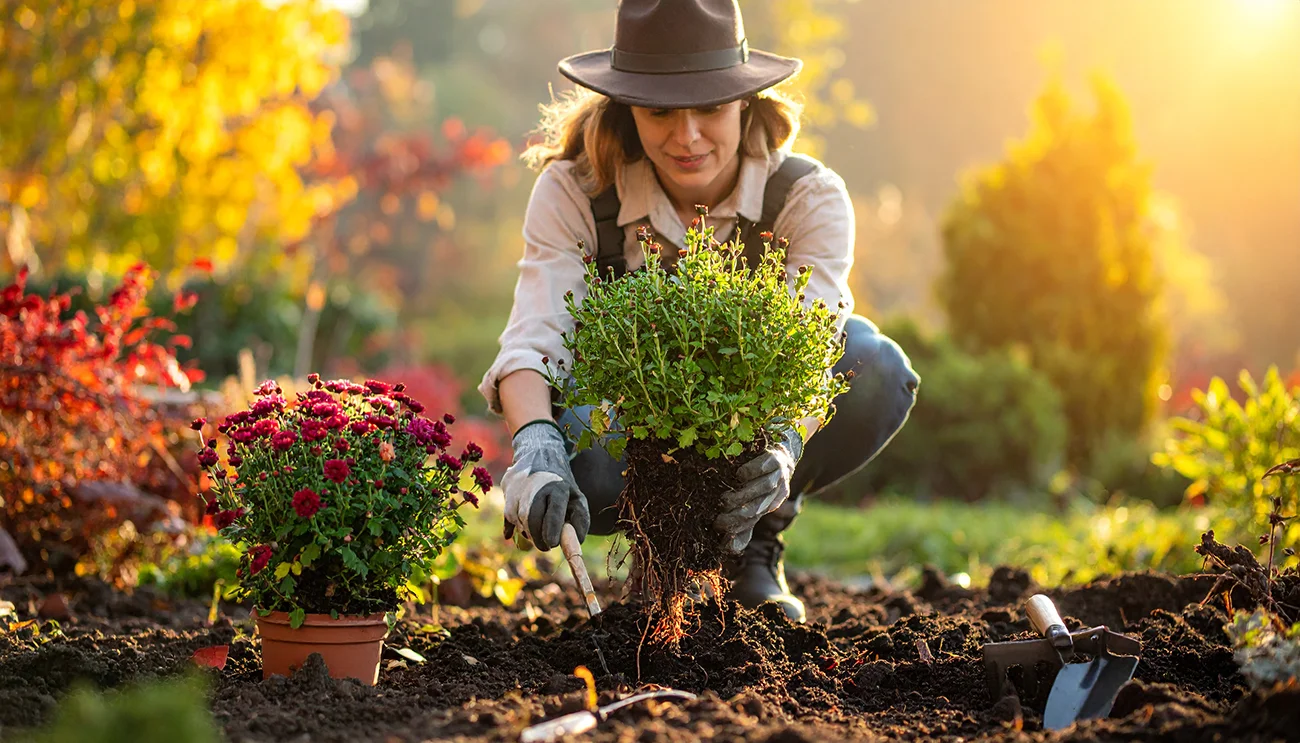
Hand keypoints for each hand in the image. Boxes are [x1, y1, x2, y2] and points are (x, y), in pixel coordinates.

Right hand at [501, 420, 589, 550]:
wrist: (539, 454)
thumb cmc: (561, 483)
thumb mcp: (576, 496)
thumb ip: (580, 519)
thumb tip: (577, 541)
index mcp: (557, 486)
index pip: (553, 511)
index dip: (552, 530)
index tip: (552, 544)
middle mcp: (535, 485)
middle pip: (531, 517)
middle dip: (537, 537)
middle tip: (546, 546)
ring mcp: (518, 486)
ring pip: (517, 518)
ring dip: (527, 531)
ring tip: (537, 531)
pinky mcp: (507, 489)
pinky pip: (508, 516)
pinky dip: (514, 527)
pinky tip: (520, 531)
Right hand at [714, 427, 803, 552]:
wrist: (782, 450)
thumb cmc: (760, 478)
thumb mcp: (753, 501)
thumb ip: (742, 523)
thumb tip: (728, 549)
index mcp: (771, 504)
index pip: (754, 519)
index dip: (736, 524)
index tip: (717, 525)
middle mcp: (777, 491)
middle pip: (759, 506)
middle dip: (738, 513)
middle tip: (719, 511)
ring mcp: (779, 474)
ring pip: (764, 487)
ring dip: (745, 495)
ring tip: (726, 498)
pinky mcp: (777, 457)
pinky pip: (766, 466)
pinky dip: (753, 472)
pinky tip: (739, 475)